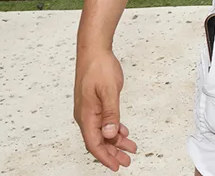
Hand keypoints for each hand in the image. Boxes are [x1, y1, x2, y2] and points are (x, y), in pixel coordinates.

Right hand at [74, 49, 136, 170]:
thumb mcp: (109, 90)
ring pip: (102, 132)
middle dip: (112, 153)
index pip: (94, 143)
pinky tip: (122, 132)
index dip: (105, 157)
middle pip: (98, 141)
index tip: (116, 166)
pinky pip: (104, 122)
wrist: (93, 50)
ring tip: (129, 149)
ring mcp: (89, 109)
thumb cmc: (98, 67)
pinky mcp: (94, 103)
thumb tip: (110, 133)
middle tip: (126, 161)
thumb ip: (110, 113)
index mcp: (87, 115)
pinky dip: (114, 129)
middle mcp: (85, 115)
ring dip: (115, 142)